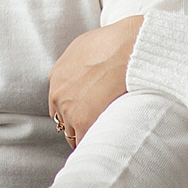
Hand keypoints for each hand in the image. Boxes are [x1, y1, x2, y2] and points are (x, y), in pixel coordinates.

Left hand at [49, 15, 143, 147]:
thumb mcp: (84, 48)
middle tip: (97, 125)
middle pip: (64, 120)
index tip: (87, 113)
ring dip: (86, 134)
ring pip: (73, 133)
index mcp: (57, 77)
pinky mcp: (82, 122)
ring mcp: (68, 110)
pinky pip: (84, 141)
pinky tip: (105, 141)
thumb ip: (77, 66)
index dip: (74, 109)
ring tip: (104, 136)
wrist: (130, 50)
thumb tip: (85, 73)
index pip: (59, 103)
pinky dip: (93, 142)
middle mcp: (58, 95)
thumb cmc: (116, 44)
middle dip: (78, 123)